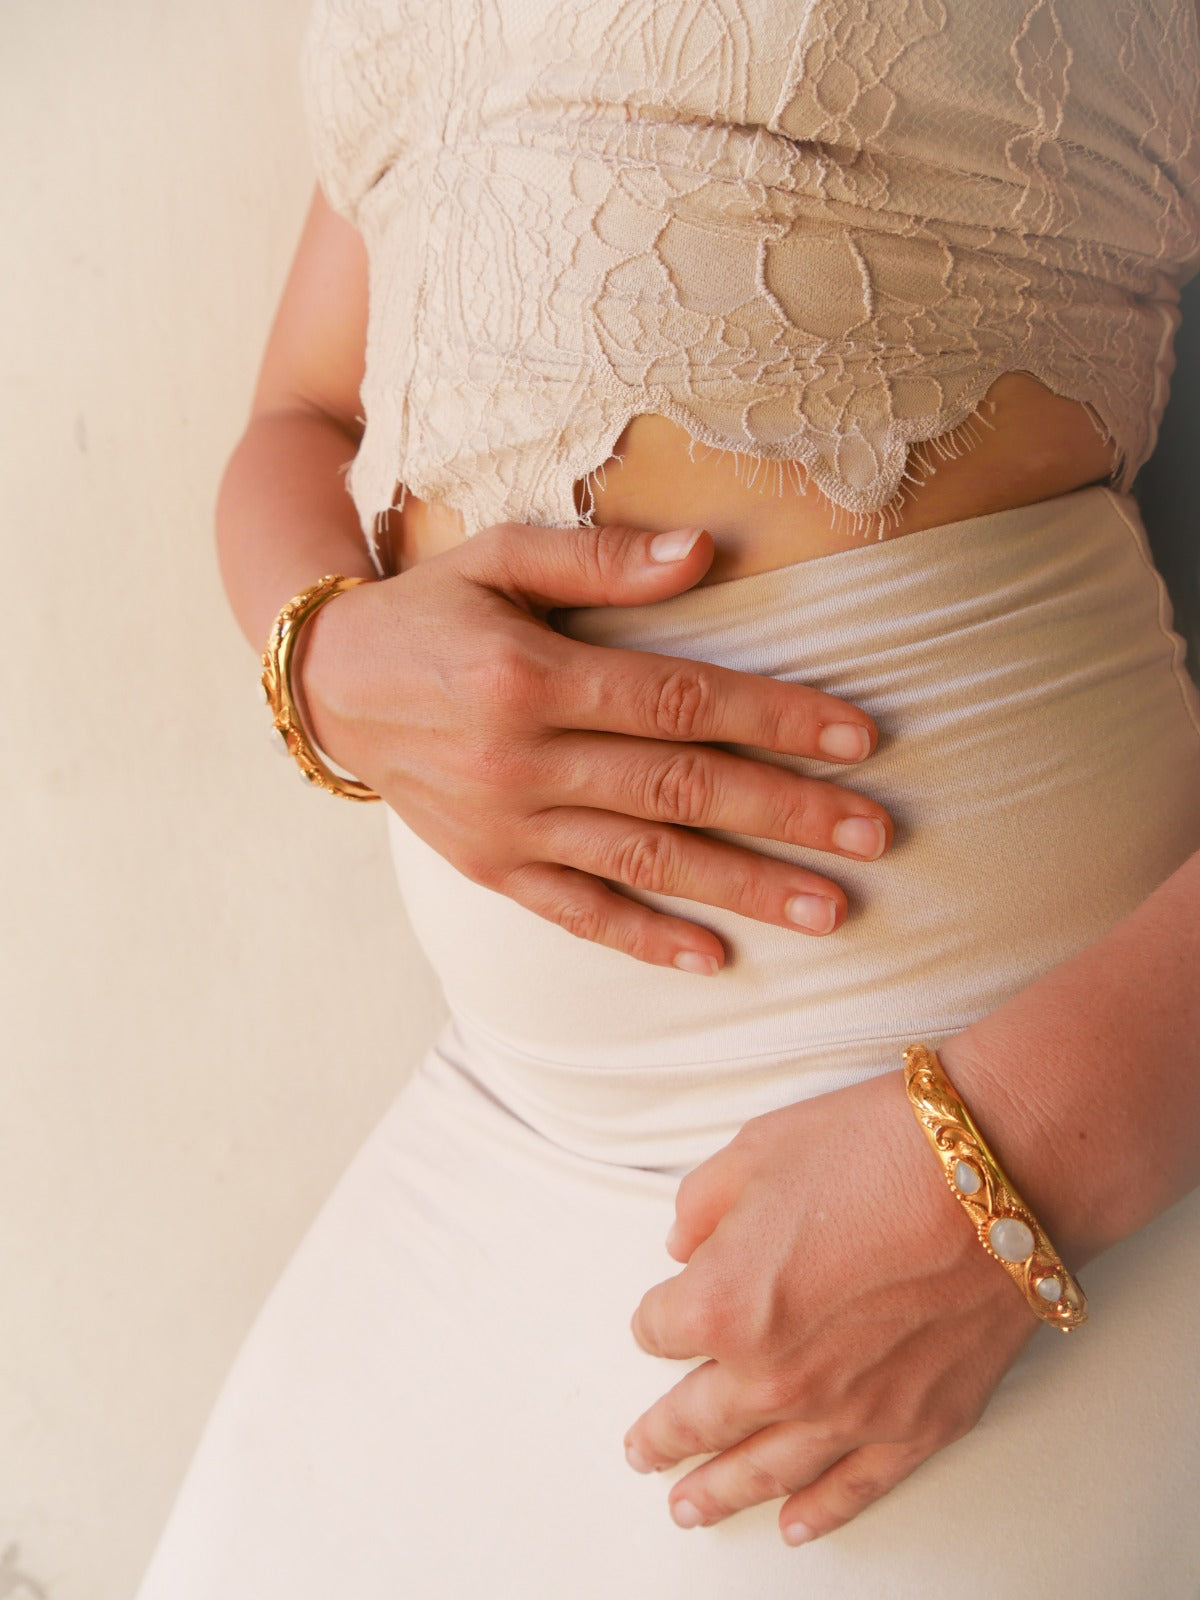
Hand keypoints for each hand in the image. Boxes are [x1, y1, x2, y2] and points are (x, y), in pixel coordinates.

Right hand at [295, 520, 892, 972]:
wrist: (328, 686)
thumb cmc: (428, 609)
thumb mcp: (497, 557)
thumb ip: (600, 561)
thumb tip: (706, 553)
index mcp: (531, 677)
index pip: (681, 700)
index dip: (775, 719)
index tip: (859, 739)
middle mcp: (520, 761)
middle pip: (680, 788)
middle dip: (786, 812)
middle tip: (876, 835)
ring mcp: (505, 827)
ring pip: (644, 860)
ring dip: (741, 886)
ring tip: (830, 910)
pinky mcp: (490, 869)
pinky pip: (576, 913)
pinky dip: (645, 940)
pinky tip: (715, 959)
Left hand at [624, 1068, 1036, 1543]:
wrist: (995, 1172)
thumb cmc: (872, 1147)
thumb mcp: (756, 1149)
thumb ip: (700, 1206)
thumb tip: (684, 1247)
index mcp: (722, 1304)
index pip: (661, 1328)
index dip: (660, 1314)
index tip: (667, 1307)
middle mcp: (775, 1375)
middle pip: (698, 1418)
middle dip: (664, 1436)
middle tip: (640, 1454)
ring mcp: (849, 1410)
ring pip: (764, 1471)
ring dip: (719, 1493)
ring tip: (688, 1508)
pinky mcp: (919, 1423)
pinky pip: (855, 1488)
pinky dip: (820, 1512)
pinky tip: (793, 1526)